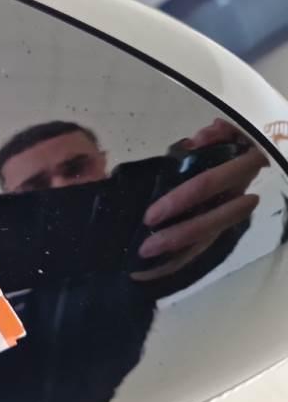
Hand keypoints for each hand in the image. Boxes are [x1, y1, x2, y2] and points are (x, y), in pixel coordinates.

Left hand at [133, 119, 267, 281]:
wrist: (258, 150)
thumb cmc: (233, 139)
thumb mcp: (226, 130)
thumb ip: (212, 135)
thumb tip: (196, 141)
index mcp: (239, 168)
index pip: (205, 186)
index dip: (178, 202)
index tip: (150, 217)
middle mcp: (239, 195)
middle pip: (208, 222)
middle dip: (176, 238)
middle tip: (144, 249)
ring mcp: (233, 213)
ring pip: (209, 239)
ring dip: (178, 256)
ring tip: (146, 268)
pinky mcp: (227, 225)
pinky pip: (206, 245)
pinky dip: (183, 259)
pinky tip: (159, 270)